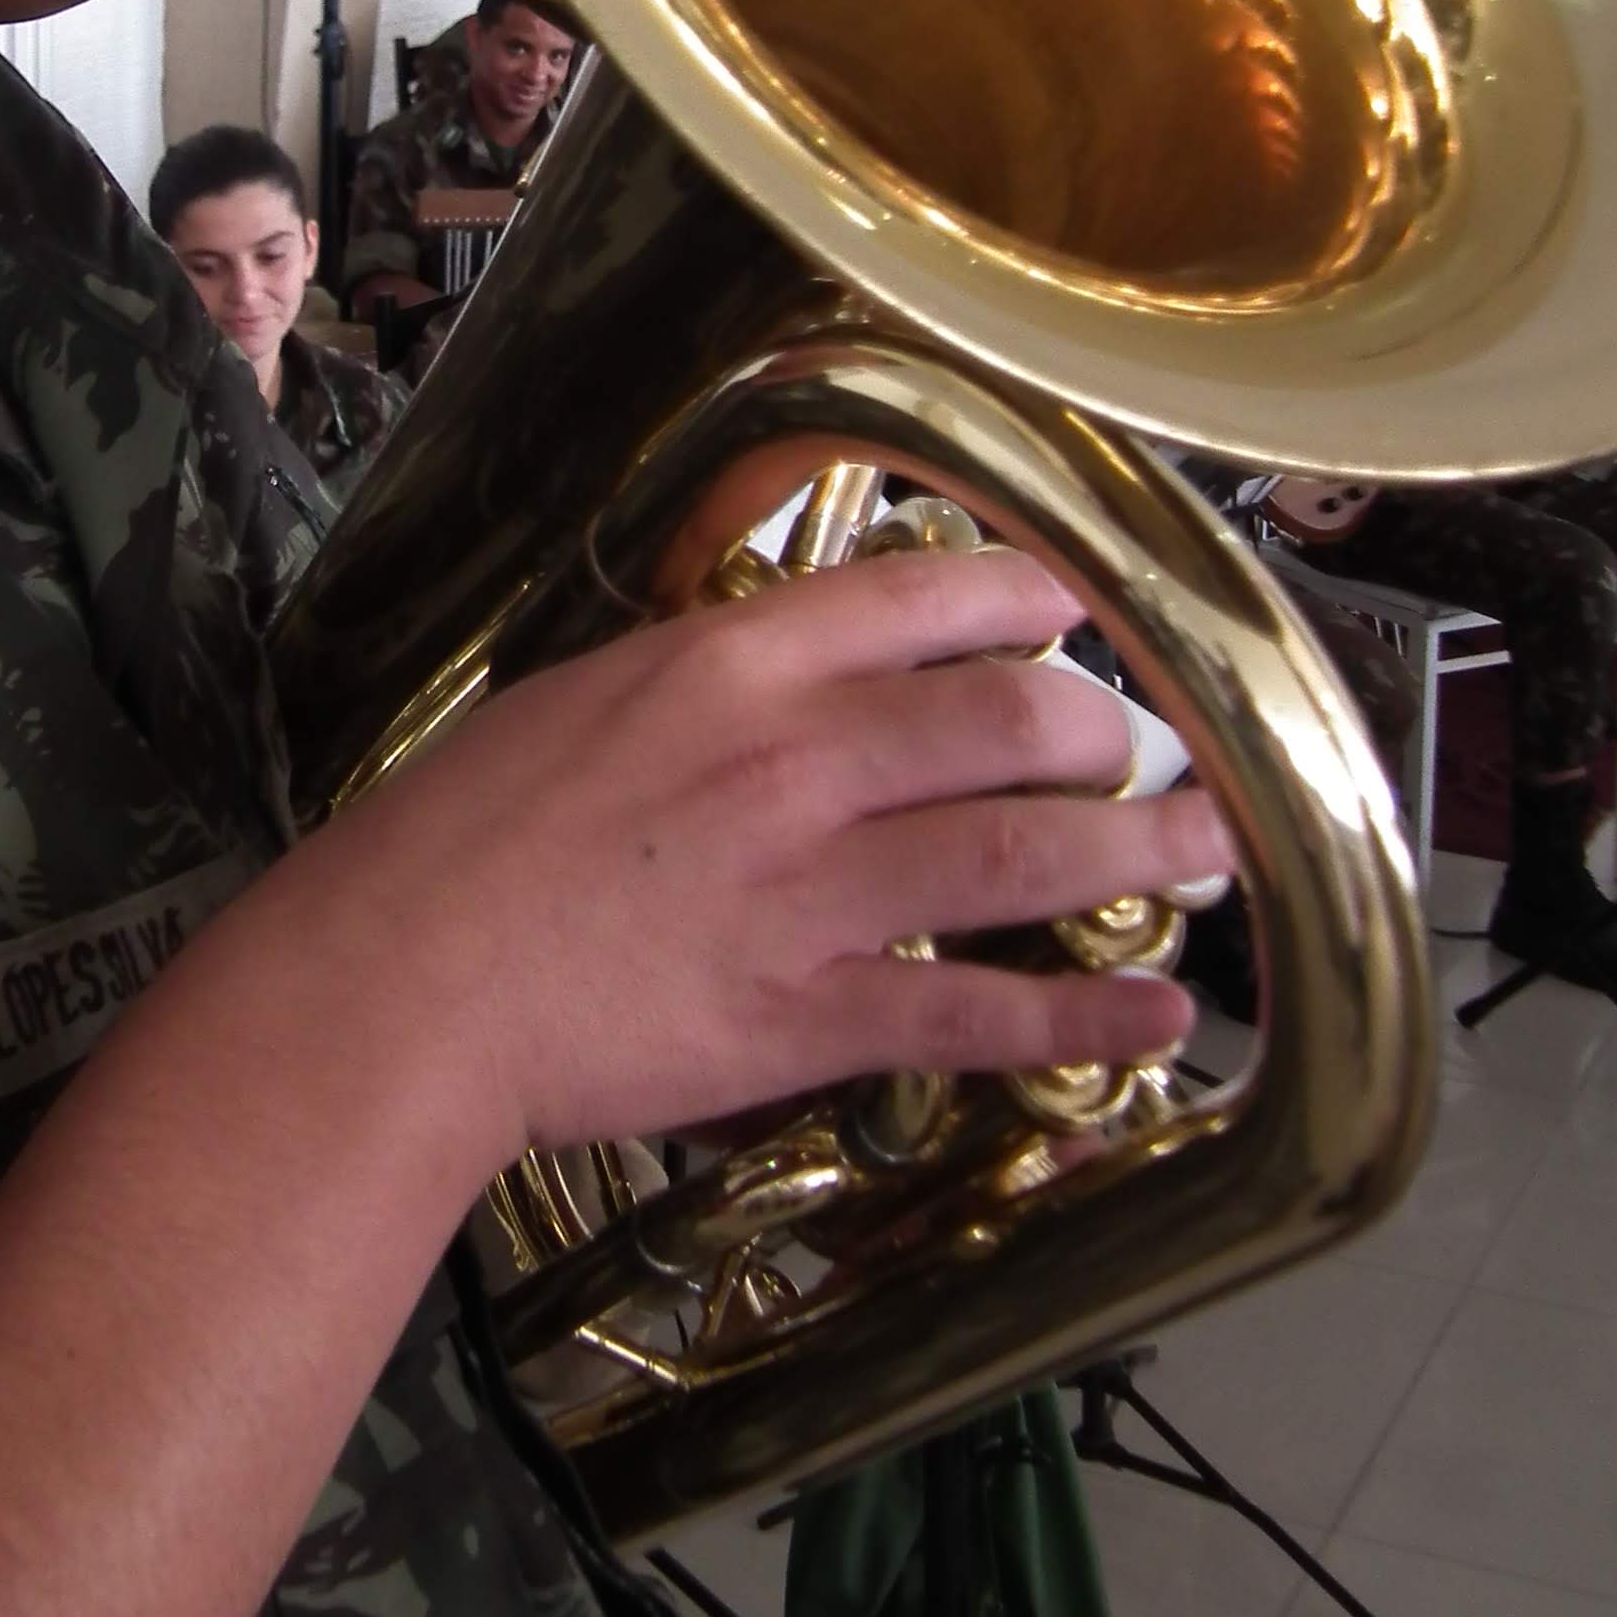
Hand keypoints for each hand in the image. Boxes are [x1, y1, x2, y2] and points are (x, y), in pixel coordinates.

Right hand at [289, 547, 1224, 1172]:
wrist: (404, 979)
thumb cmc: (458, 839)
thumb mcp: (578, 702)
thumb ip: (697, 686)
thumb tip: (774, 675)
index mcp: (730, 665)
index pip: (921, 601)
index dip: (1026, 604)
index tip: (1078, 615)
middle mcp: (794, 758)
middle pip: (1007, 719)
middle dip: (1106, 732)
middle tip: (1150, 748)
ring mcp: (811, 887)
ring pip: (1021, 850)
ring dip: (1136, 848)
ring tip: (1211, 851)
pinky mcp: (809, 1011)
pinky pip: (978, 1006)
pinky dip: (1083, 1014)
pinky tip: (1158, 1015)